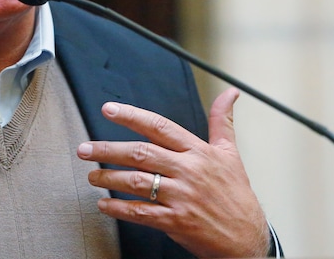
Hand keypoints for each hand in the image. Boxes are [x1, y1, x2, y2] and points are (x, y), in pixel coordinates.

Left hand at [77, 88, 270, 257]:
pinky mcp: (177, 221)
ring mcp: (182, 197)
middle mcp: (189, 171)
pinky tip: (104, 205)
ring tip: (92, 176)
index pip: (159, 126)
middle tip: (85, 148)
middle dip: (108, 149)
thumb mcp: (230, 154)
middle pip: (141, 153)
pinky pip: (141, 212)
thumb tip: (229, 93)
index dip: (132, 116)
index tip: (108, 109)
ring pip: (137, 182)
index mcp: (198, 151)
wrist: (249, 239)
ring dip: (109, 178)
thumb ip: (222, 121)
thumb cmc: (237, 195)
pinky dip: (119, 209)